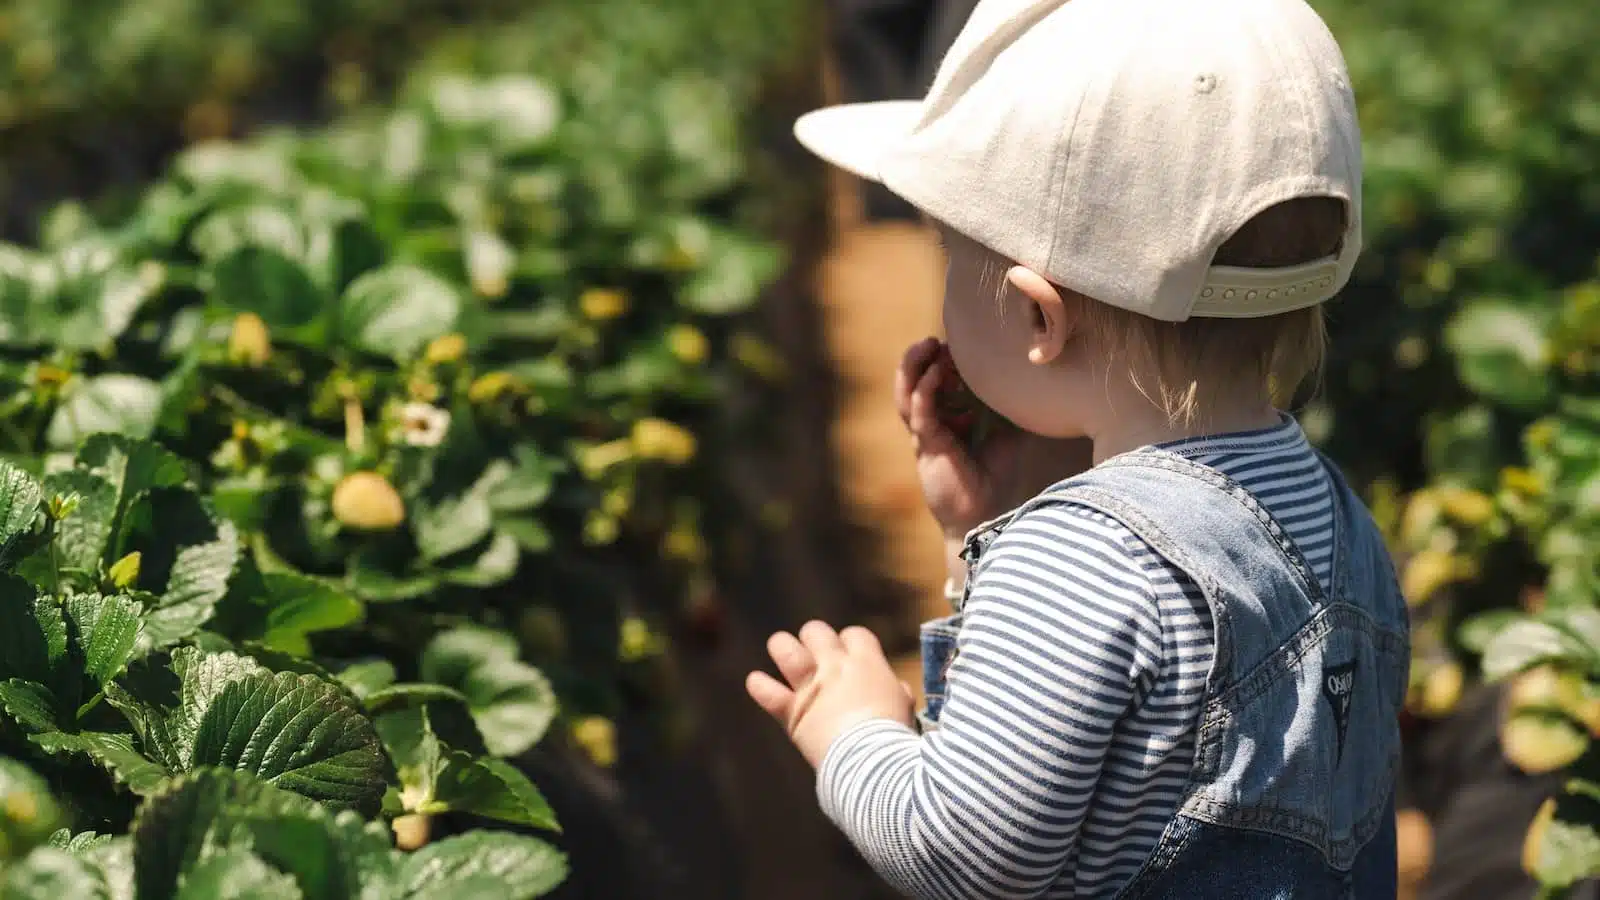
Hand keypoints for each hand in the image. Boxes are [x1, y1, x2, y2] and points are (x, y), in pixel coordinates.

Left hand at [745, 621, 913, 767]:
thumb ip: (896, 692)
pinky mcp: (792, 711)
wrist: (872, 761)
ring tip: (783, 653)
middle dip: (815, 639)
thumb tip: (896, 690)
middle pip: (815, 631)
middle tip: (817, 655)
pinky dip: (760, 686)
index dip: (851, 643)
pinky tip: (756, 683)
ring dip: (783, 648)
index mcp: (866, 662)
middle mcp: (835, 667)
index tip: (852, 656)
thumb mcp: (905, 707)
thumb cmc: (894, 735)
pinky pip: (766, 692)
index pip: (854, 634)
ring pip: (784, 648)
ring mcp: (810, 687)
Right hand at [896, 337, 1093, 538]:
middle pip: (911, 386)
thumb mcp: (1007, 435)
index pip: (932, 386)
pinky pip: (919, 414)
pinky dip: (924, 391)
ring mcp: (924, 438)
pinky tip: (934, 374)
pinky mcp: (926, 449)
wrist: (987, 516)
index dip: (940, 364)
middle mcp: (929, 429)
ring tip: (927, 345)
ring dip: (913, 368)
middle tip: (936, 340)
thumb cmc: (995, 480)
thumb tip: (1028, 384)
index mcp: (944, 424)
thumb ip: (1008, 411)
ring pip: (905, 396)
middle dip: (920, 360)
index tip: (957, 348)